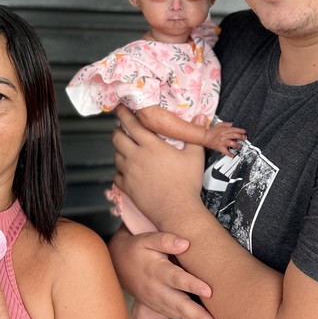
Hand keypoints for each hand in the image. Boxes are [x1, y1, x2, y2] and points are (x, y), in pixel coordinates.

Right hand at [108, 228, 221, 318]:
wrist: (118, 265)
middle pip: (179, 304)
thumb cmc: (137, 249)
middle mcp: (157, 289)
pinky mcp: (158, 307)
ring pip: (179, 315)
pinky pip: (176, 317)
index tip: (209, 291)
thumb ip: (165, 240)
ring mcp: (157, 301)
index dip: (191, 285)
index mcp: (156, 270)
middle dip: (199, 316)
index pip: (175, 278)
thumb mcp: (147, 239)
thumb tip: (185, 244)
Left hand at [113, 105, 202, 228]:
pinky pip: (117, 175)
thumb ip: (194, 135)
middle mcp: (136, 157)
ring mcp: (129, 173)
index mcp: (151, 146)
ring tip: (128, 150)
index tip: (121, 108)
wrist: (177, 210)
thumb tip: (201, 117)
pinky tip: (128, 171)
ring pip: (116, 156)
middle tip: (123, 129)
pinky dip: (120, 171)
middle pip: (117, 138)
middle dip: (118, 131)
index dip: (124, 114)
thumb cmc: (187, 184)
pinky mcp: (127, 187)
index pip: (132, 124)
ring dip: (120, 150)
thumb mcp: (194, 156)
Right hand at [203, 120, 245, 156]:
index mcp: (224, 130)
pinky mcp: (220, 148)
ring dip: (237, 145)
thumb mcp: (219, 124)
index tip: (244, 132)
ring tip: (240, 146)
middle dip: (241, 137)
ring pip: (232, 144)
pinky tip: (233, 154)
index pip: (234, 129)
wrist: (205, 137)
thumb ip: (226, 124)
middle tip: (245, 138)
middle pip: (235, 136)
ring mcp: (222, 142)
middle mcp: (224, 136)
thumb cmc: (212, 131)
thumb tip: (232, 124)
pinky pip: (226, 152)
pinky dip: (230, 154)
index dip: (240, 131)